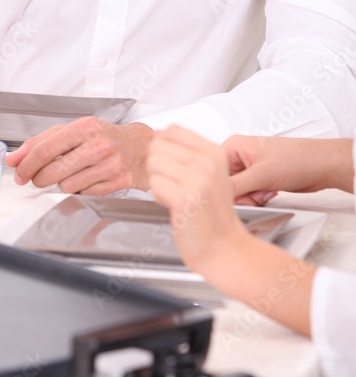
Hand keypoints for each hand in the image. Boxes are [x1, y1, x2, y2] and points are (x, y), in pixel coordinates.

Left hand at [5, 117, 153, 194]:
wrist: (141, 148)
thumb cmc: (105, 137)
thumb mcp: (73, 130)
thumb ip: (42, 141)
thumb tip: (15, 157)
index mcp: (85, 127)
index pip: (45, 149)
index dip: (26, 164)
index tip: (18, 172)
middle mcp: (98, 145)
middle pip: (53, 170)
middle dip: (38, 178)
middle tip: (37, 177)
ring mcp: (109, 165)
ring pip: (66, 185)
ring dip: (61, 183)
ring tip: (71, 173)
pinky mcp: (117, 182)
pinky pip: (84, 193)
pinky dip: (79, 189)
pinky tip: (86, 179)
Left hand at [146, 125, 247, 275]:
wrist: (224, 247)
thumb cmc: (213, 214)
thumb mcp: (207, 173)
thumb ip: (184, 151)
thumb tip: (158, 134)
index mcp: (214, 152)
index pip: (172, 129)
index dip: (164, 146)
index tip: (175, 165)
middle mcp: (207, 162)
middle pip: (158, 146)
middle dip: (159, 166)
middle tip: (177, 185)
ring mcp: (197, 179)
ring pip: (153, 163)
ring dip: (159, 182)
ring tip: (177, 195)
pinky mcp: (185, 198)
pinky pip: (154, 185)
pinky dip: (160, 197)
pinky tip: (176, 206)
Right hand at [225, 135, 354, 203]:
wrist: (321, 166)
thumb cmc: (297, 159)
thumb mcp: (260, 175)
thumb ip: (234, 186)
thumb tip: (211, 194)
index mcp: (233, 146)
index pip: (212, 169)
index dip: (220, 186)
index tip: (232, 196)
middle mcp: (240, 155)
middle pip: (225, 183)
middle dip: (240, 194)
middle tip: (253, 195)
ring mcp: (250, 167)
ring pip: (237, 191)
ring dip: (250, 197)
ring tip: (264, 191)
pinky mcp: (259, 178)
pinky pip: (249, 193)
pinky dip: (258, 198)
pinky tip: (269, 192)